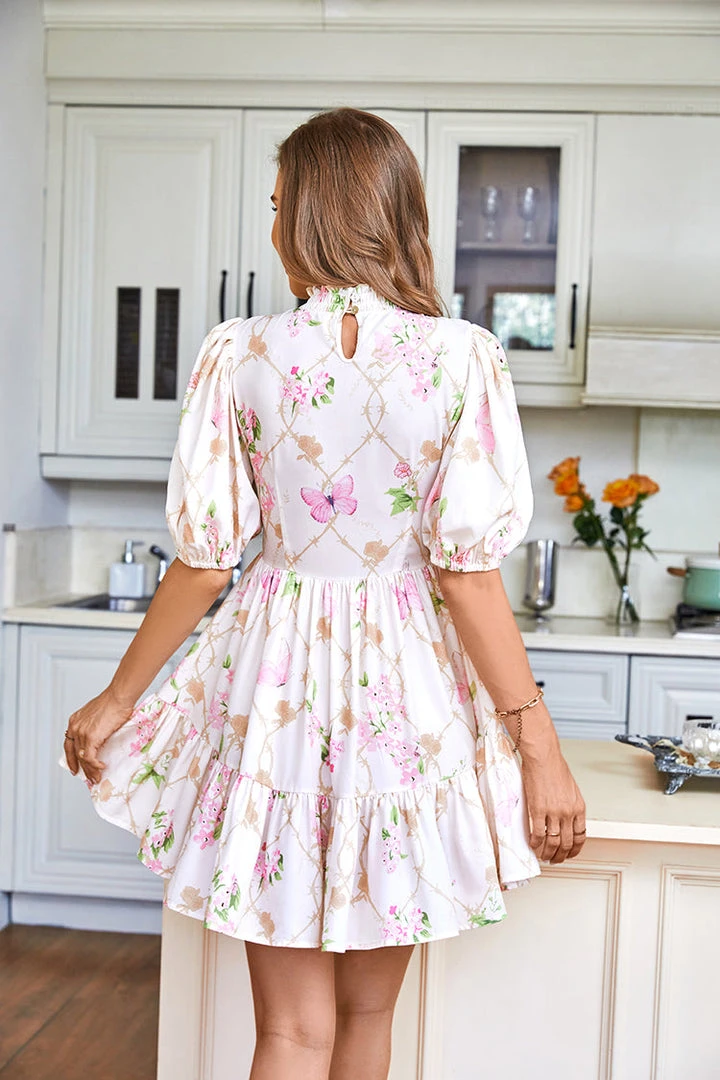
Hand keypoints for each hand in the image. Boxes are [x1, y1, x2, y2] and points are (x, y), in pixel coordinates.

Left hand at [63, 686, 134, 784]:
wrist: (118, 696)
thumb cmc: (114, 702)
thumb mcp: (98, 715)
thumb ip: (94, 727)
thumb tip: (101, 737)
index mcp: (75, 721)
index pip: (68, 744)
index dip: (71, 758)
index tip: (74, 768)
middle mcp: (75, 727)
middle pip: (75, 753)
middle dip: (82, 768)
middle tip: (89, 778)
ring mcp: (81, 733)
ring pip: (82, 758)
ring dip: (90, 770)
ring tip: (97, 778)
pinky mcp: (90, 738)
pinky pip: (90, 758)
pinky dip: (95, 765)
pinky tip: (101, 767)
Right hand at [520, 735, 586, 864]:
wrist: (543, 757)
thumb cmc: (554, 767)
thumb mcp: (570, 788)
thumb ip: (569, 805)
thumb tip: (564, 818)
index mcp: (579, 807)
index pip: (580, 836)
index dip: (575, 849)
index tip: (569, 853)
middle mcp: (568, 813)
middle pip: (566, 843)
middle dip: (561, 855)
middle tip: (555, 859)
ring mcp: (553, 812)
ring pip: (552, 842)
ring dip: (548, 853)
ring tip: (543, 856)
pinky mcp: (538, 810)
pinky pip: (538, 833)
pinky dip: (535, 842)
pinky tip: (532, 844)